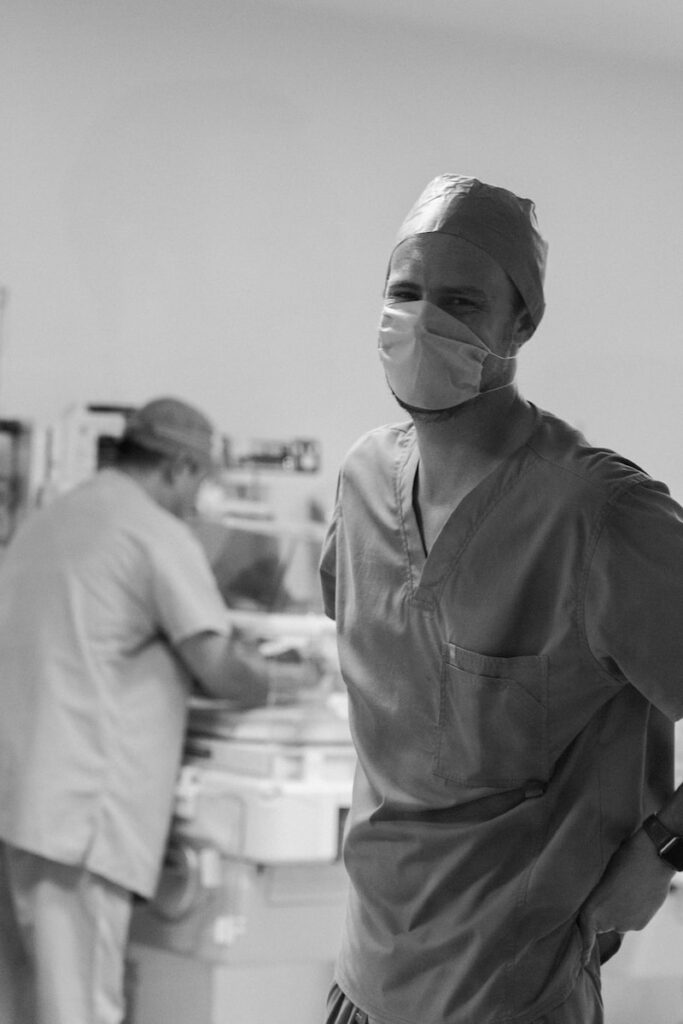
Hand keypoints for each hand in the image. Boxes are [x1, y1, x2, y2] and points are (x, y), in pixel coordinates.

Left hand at [578, 827, 674, 954]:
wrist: (651, 857)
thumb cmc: (621, 860)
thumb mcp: (601, 877)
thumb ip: (596, 897)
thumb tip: (594, 906)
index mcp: (592, 910)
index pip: (585, 934)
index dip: (583, 949)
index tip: (581, 963)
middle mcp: (609, 922)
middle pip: (601, 925)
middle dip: (603, 915)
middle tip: (608, 894)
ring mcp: (627, 925)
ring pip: (618, 922)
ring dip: (618, 911)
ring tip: (624, 888)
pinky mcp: (641, 924)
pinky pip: (632, 920)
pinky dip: (631, 911)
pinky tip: (635, 893)